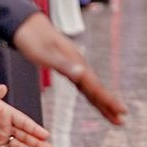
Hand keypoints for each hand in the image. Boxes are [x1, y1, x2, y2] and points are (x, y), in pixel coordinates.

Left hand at [11, 15, 126, 124]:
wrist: (26, 25)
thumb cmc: (32, 38)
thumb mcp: (45, 53)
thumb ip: (63, 64)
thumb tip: (81, 73)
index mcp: (76, 63)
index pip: (95, 86)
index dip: (108, 100)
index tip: (121, 111)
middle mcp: (78, 65)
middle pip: (96, 89)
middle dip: (109, 106)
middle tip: (121, 121)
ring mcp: (75, 65)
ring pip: (91, 88)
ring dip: (102, 103)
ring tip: (113, 116)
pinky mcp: (68, 66)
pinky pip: (83, 85)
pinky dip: (92, 95)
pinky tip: (95, 99)